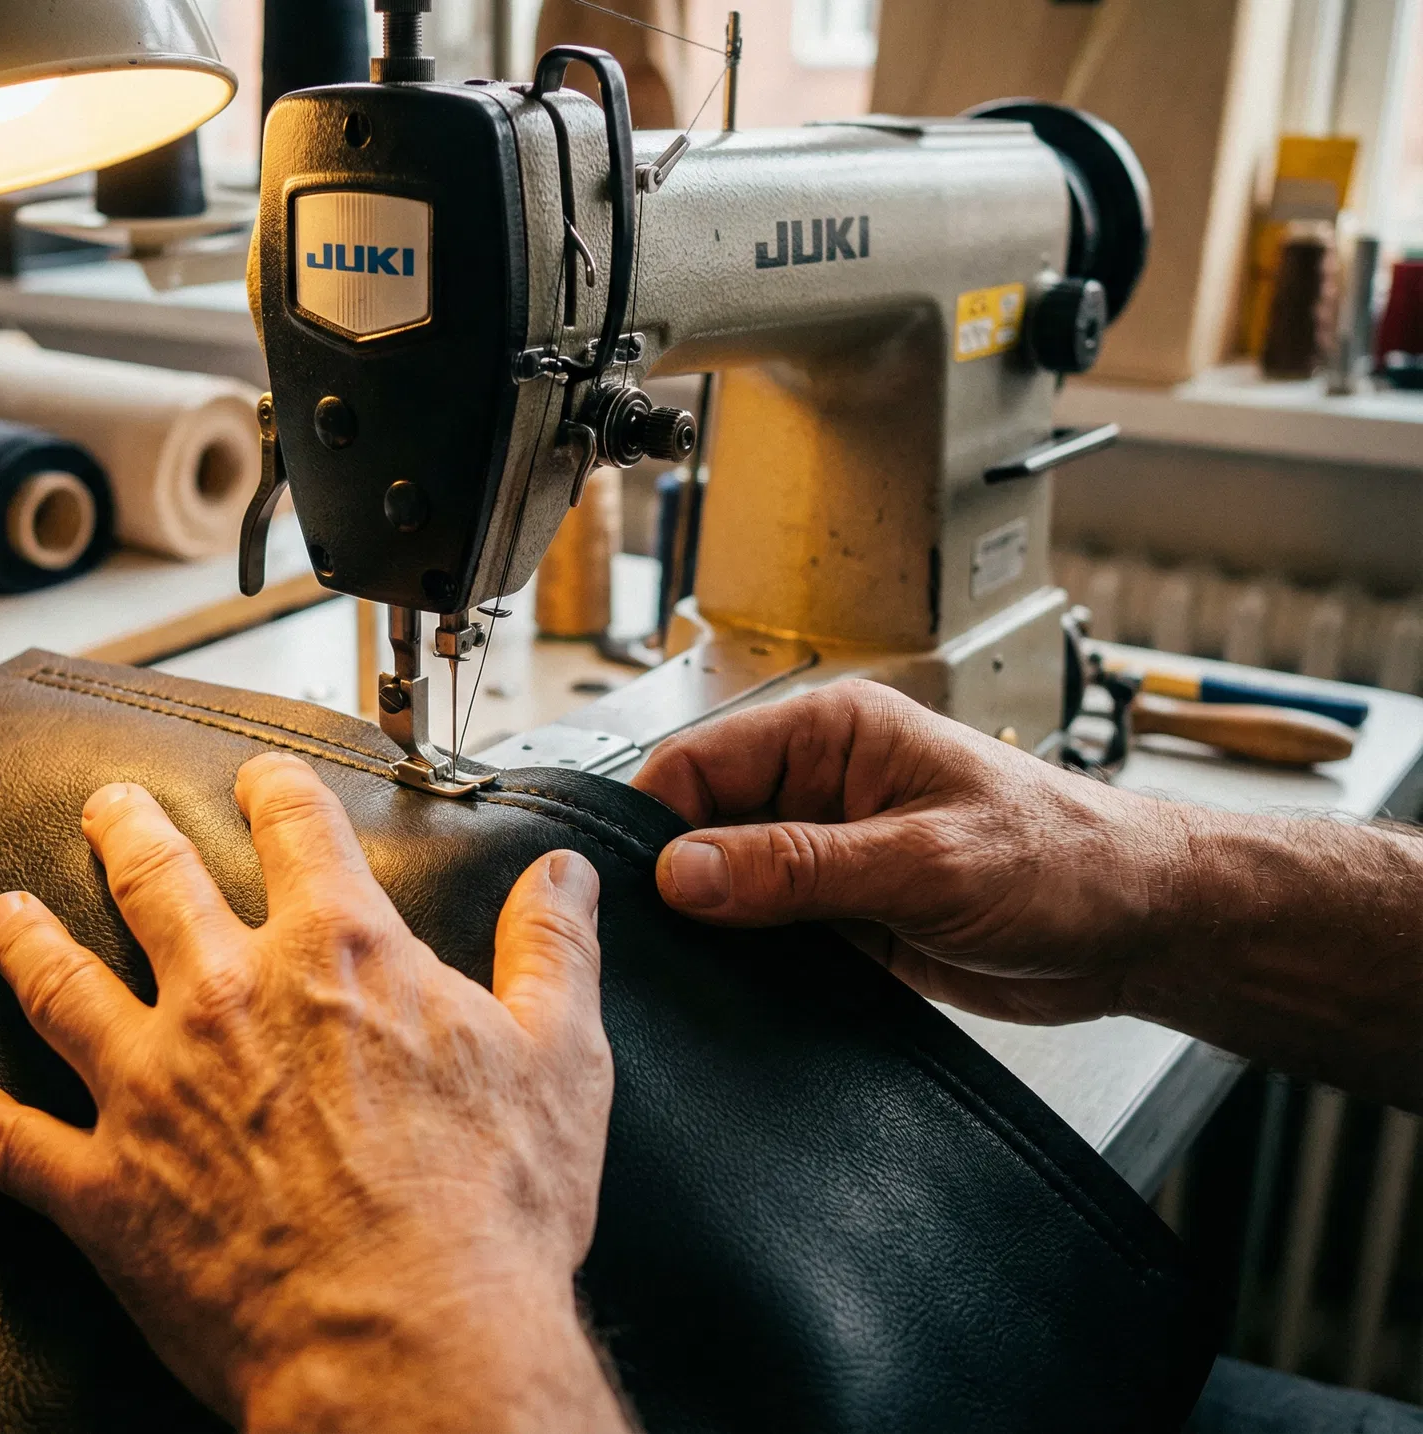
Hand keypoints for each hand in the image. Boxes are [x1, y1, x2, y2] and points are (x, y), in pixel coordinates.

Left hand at [0, 753, 629, 1433]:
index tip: (261, 779)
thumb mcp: (558, 1058)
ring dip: (26, 938)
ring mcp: (154, 1088)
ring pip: (60, 983)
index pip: (297, 829)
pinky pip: (12, 1141)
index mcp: (339, 954)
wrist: (410, 1346)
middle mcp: (230, 996)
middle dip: (127, 830)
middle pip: (154, 880)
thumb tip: (565, 874)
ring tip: (2, 911)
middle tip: (108, 806)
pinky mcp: (106, 1187)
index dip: (276, 791)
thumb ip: (554, 950)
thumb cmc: (491, 1210)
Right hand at [631, 679, 1190, 1024]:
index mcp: (833, 734)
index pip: (699, 761)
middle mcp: (819, 787)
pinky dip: (748, 963)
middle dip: (679, 882)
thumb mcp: (925, 861)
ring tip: (703, 969)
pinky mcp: (841, 915)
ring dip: (714, 928)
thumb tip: (684, 873)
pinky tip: (741, 990)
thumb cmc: (1069, 860)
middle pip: (700, 826)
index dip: (656, 822)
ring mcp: (827, 854)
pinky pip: (765, 935)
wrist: (1143, 931)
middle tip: (661, 942)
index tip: (637, 890)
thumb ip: (798, 866)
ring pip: (726, 887)